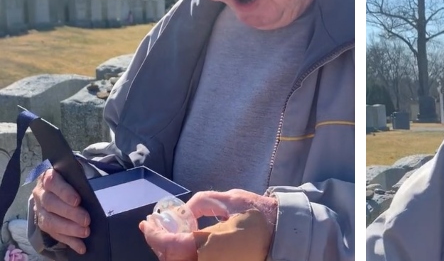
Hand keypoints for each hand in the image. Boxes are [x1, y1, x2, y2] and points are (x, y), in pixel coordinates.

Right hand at [31, 169, 90, 253]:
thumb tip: (95, 190)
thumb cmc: (71, 179)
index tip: (77, 200)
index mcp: (48, 177)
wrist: (58, 186)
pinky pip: (54, 234)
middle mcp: (41, 194)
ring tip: (85, 232)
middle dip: (70, 214)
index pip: (53, 182)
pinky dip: (69, 241)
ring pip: (50, 221)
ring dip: (69, 229)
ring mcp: (40, 210)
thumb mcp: (75, 174)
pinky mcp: (43, 224)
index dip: (64, 192)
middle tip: (86, 220)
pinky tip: (80, 246)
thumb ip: (81, 180)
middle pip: (51, 204)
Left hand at [139, 189, 277, 260]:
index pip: (171, 245)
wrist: (284, 233)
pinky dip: (183, 255)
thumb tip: (182, 213)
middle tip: (153, 227)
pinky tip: (183, 241)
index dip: (155, 235)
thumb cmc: (259, 214)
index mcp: (210, 244)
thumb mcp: (230, 199)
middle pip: (171, 259)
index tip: (148, 224)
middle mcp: (209, 260)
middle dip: (159, 242)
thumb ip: (201, 203)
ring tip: (167, 232)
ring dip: (170, 250)